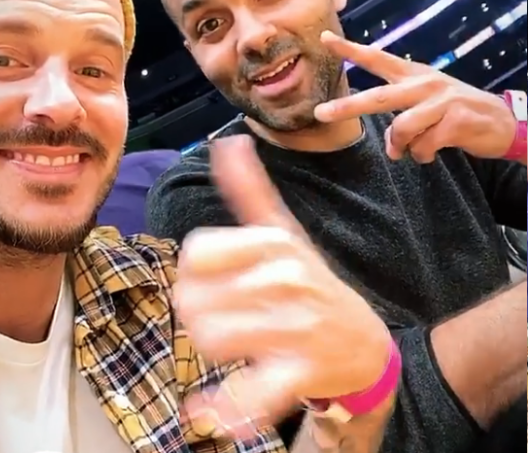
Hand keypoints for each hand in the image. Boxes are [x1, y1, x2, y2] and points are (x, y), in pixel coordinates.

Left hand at [175, 136, 388, 435]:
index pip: (196, 252)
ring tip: (229, 344)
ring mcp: (296, 324)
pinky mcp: (301, 372)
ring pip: (211, 337)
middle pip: (194, 297)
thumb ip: (250, 190)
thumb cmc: (311, 281)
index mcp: (275, 242)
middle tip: (219, 315)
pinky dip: (226, 407)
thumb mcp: (283, 232)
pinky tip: (208, 413)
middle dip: (197, 310)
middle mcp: (286, 276)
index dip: (193, 270)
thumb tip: (228, 143)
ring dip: (209, 346)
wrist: (364, 342)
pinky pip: (250, 391)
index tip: (209, 278)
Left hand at [314, 31, 516, 162]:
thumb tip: (391, 147)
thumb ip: (399, 124)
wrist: (500, 121)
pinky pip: (423, 146)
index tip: (325, 38)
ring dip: (403, 146)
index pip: (377, 58)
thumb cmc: (453, 112)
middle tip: (320, 113)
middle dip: (347, 107)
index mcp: (412, 75)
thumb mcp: (424, 109)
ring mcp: (440, 100)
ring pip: (401, 129)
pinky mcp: (456, 119)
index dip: (350, 50)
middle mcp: (423, 83)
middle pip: (378, 97)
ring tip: (415, 149)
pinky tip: (433, 152)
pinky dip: (423, 155)